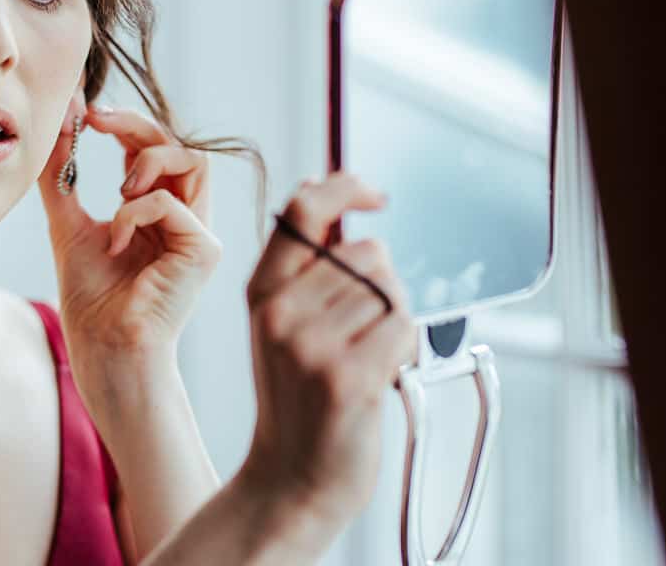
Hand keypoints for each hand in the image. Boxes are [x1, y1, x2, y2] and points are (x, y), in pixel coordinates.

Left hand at [36, 94, 220, 357]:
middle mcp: (183, 216)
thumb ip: (61, 176)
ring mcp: (198, 232)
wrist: (103, 349)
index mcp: (154, 208)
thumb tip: (59, 122)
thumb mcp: (67, 223)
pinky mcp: (204, 249)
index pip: (151, 147)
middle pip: (178, 142)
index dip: (124, 121)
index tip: (85, 112)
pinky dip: (133, 214)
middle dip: (135, 123)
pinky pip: (171, 203)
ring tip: (118, 191)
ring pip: (193, 160)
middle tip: (95, 118)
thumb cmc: (90, 298)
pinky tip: (116, 244)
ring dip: (147, 160)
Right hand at [238, 172, 416, 546]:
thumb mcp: (280, 323)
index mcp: (262, 292)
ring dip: (394, 319)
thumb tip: (326, 188)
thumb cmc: (297, 399)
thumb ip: (303, 263)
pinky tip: (379, 373)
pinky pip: (402, 326)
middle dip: (383, 285)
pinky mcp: (348, 377)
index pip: (303, 210)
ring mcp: (312, 345)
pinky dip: (404, 348)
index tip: (372, 193)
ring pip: (390, 290)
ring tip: (366, 356)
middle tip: (362, 331)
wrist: (291, 479)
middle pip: (367, 253)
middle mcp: (280, 313)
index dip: (344, 187)